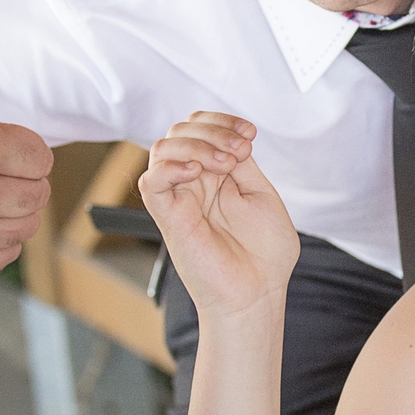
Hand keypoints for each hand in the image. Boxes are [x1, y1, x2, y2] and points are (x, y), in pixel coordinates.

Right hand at [139, 112, 300, 320]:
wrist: (257, 292)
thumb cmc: (264, 255)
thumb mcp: (262, 195)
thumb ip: (241, 164)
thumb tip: (229, 139)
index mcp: (217, 176)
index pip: (202, 129)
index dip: (221, 121)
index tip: (249, 133)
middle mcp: (195, 183)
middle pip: (181, 131)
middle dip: (213, 130)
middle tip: (240, 150)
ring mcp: (180, 198)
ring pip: (163, 148)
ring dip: (197, 145)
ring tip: (226, 163)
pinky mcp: (169, 217)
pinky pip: (151, 182)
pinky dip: (171, 168)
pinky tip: (197, 173)